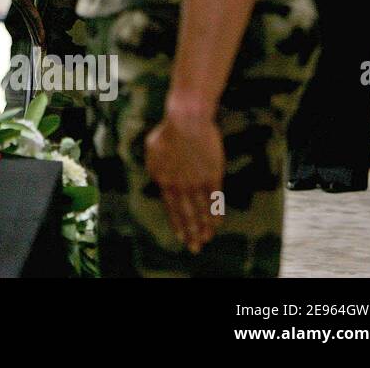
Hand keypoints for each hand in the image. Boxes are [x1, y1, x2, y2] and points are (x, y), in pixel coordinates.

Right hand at [8, 0, 44, 47]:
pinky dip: (34, 25)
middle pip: (29, 23)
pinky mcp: (23, 1)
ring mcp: (20, 3)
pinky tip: (38, 29)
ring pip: (28, 21)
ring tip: (40, 45)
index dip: (38, 29)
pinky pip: (29, 16)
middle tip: (42, 50)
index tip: (43, 41)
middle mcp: (19, 3)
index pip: (32, 17)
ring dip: (34, 33)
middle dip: (35, 36)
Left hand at [144, 106, 223, 254]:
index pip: (170, 208)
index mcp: (162, 179)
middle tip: (195, 248)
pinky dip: (216, 213)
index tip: (181, 237)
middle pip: (186, 214)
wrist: (187, 121)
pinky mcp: (212, 176)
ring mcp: (196, 182)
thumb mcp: (152, 149)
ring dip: (204, 227)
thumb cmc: (167, 131)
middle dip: (191, 233)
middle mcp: (178, 185)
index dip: (177, 223)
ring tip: (207, 239)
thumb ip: (155, 167)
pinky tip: (217, 223)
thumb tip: (158, 178)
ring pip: (201, 211)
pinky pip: (214, 200)